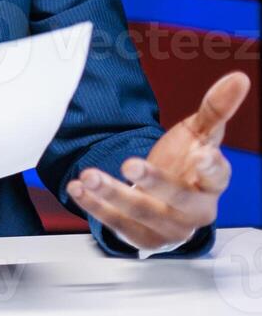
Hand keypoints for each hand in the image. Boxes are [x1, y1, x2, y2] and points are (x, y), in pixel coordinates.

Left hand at [67, 71, 250, 250]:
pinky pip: (117, 225)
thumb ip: (215, 108)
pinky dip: (94, 207)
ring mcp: (168, 227)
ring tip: (89, 175)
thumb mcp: (200, 134)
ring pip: (142, 215)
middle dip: (154, 182)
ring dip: (113, 195)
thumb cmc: (187, 164)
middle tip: (130, 163)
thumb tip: (238, 78)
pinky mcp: (142, 237)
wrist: (167, 200)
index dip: (212, 168)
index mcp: (212, 184)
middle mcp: (194, 210)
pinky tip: (78, 188)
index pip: (218, 178)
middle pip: (178, 199)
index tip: (203, 155)